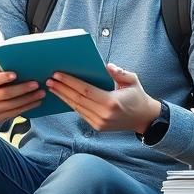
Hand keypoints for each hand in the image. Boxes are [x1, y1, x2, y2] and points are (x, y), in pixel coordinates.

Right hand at [0, 61, 43, 122]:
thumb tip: (15, 54)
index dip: (3, 78)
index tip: (15, 74)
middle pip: (5, 94)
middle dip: (22, 89)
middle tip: (36, 84)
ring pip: (12, 105)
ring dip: (28, 99)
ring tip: (41, 93)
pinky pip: (14, 113)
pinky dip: (27, 107)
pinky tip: (37, 101)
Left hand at [47, 64, 161, 132]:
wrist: (144, 119)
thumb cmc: (137, 97)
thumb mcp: (132, 81)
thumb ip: (119, 73)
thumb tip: (106, 66)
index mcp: (111, 102)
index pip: (85, 90)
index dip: (70, 82)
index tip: (58, 75)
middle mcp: (103, 114)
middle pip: (77, 99)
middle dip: (62, 89)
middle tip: (49, 80)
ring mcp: (99, 122)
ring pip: (76, 107)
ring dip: (63, 97)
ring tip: (52, 88)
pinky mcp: (97, 127)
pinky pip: (81, 113)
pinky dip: (71, 104)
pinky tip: (64, 97)